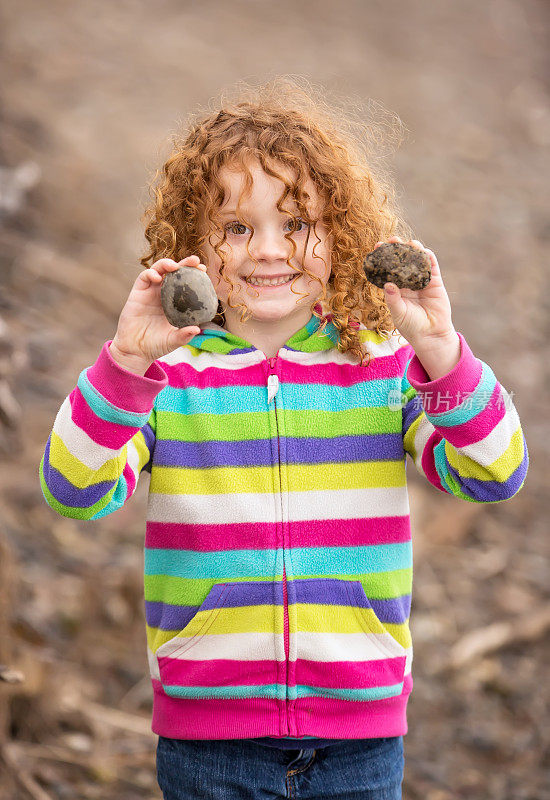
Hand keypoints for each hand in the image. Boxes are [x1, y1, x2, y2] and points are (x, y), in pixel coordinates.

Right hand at [110, 255, 207, 373]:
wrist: (135, 350)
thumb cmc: (156, 345)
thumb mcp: (173, 341)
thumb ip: (184, 335)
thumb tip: (197, 329)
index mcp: (176, 303)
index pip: (187, 284)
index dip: (195, 275)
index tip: (204, 270)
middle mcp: (164, 294)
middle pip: (175, 273)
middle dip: (185, 264)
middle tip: (195, 261)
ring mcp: (151, 292)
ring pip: (159, 271)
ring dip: (166, 264)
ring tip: (175, 266)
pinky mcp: (137, 293)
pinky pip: (144, 278)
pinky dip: (150, 273)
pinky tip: (157, 277)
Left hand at [378, 236, 455, 347]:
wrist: (431, 334)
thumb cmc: (411, 326)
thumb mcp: (398, 313)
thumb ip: (393, 299)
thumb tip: (387, 284)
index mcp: (395, 289)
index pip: (387, 270)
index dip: (382, 259)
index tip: (377, 247)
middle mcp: (407, 283)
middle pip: (401, 262)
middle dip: (397, 250)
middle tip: (392, 240)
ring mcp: (421, 281)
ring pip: (417, 261)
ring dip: (413, 250)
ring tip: (409, 243)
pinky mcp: (435, 282)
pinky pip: (432, 267)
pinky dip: (428, 258)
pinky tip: (424, 251)